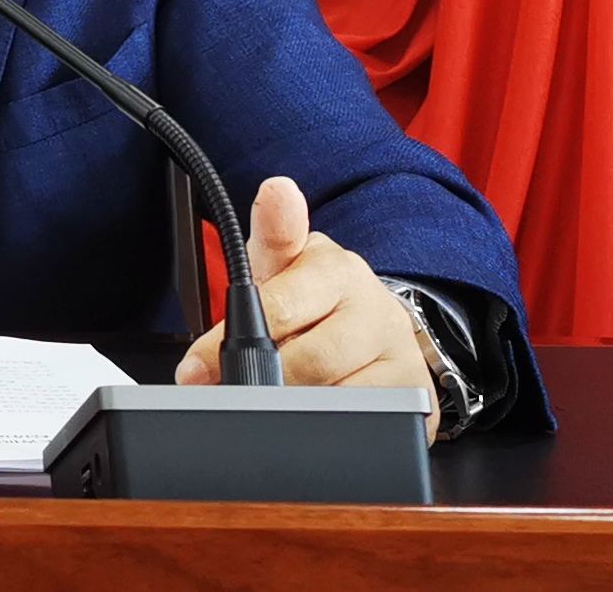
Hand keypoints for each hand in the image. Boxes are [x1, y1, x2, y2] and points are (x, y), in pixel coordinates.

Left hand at [173, 176, 439, 437]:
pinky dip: (333, 424)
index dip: (235, 340)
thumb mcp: (279, 266)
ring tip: (288, 390)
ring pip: (333, 398)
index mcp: (334, 266)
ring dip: (299, 404)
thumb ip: (264, 240)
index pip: (280, 302)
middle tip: (240, 386)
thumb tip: (278, 189)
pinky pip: (365, 422)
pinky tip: (325, 405)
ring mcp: (399, 352)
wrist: (372, 328)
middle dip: (264, 381)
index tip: (196, 368)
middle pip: (305, 361)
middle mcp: (374, 305)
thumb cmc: (313, 298)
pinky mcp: (416, 396)